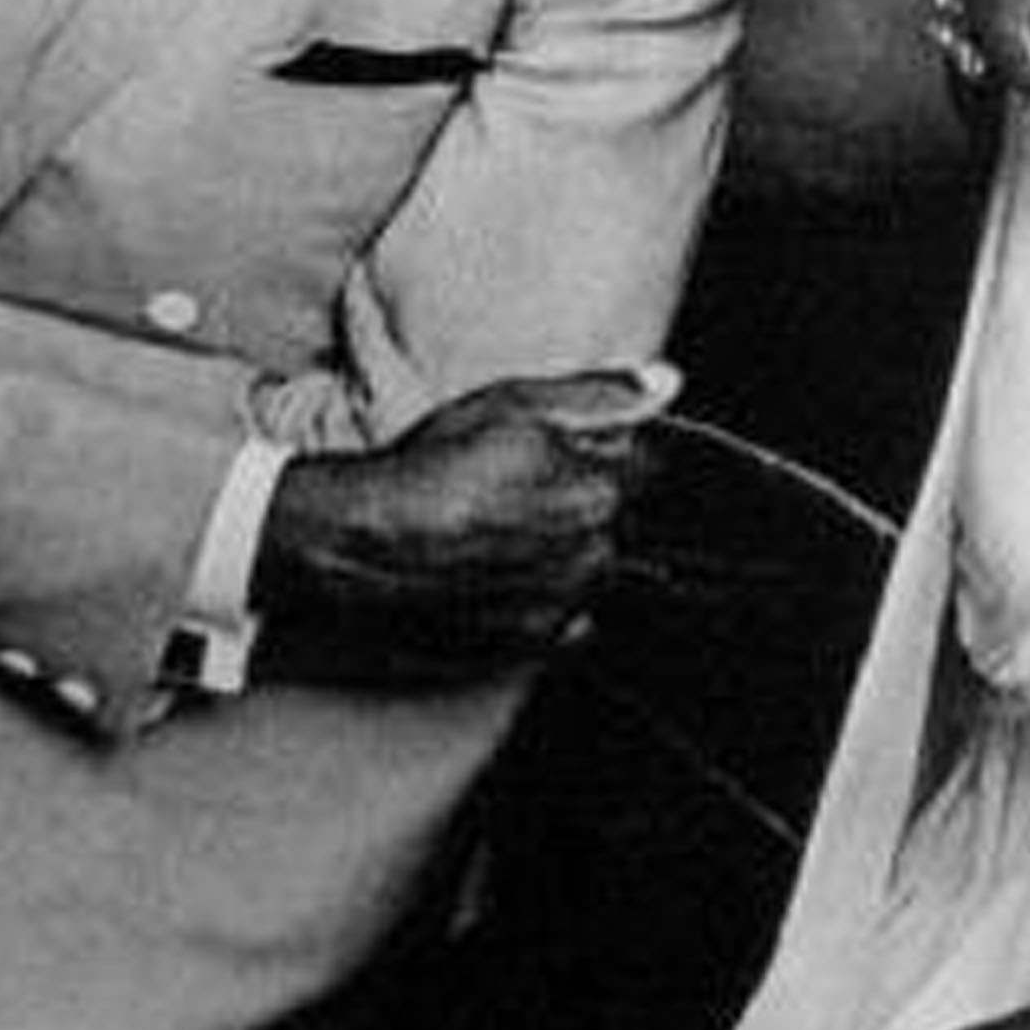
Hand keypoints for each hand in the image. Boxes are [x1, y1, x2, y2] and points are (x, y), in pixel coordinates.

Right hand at [254, 364, 673, 682]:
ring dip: (572, 550)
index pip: (648, 464)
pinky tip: (506, 572)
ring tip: (507, 529)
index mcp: (601, 492)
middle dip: (590, 499)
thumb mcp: (515, 403)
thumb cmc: (432, 468)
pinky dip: (550, 596)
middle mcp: (595, 557)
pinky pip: (567, 619)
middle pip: (622, 519)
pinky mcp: (531, 648)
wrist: (360, 548)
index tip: (572, 448)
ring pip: (595, 570)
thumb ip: (602, 393)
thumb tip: (669, 380)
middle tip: (525, 486)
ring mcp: (564, 608)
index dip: (608, 449)